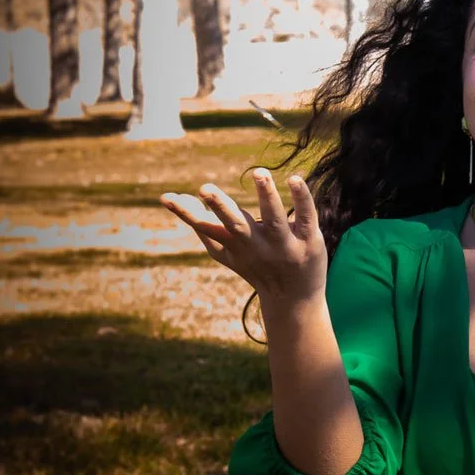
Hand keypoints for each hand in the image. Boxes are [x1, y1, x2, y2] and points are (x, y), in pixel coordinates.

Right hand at [158, 170, 327, 304]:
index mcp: (233, 245)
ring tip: (259, 172)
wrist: (294, 302)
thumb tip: (182, 206)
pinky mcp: (309, 241)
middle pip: (235, 224)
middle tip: (204, 188)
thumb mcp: (230, 256)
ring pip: (273, 218)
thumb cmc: (258, 271)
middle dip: (220, 206)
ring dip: (266, 195)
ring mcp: (283, 244)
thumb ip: (208, 233)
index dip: (186, 212)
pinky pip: (306, 217)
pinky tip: (295, 179)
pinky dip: (301, 198)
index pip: (206, 227)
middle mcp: (255, 245)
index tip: (165, 197)